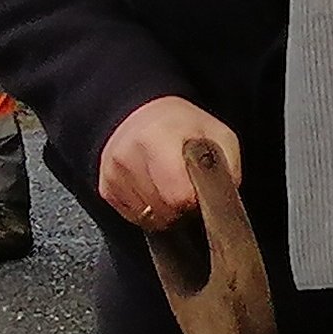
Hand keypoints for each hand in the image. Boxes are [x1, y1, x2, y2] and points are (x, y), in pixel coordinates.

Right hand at [99, 97, 240, 226]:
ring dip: (167, 211)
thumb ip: (226, 166)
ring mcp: (113, 174)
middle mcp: (128, 155)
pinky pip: (135, 218)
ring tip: (172, 186)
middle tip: (188, 188)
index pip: (179, 195)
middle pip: (165, 211)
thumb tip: (225, 198)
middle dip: (183, 208)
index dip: (196, 199)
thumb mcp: (218, 135)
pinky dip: (150, 210)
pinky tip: (155, 189)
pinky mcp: (106, 188)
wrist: (140, 115)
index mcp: (158, 137)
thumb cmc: (183, 126)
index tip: (200, 191)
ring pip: (150, 219)